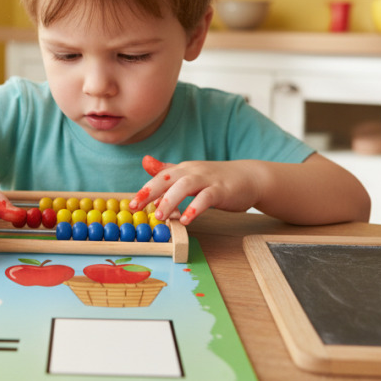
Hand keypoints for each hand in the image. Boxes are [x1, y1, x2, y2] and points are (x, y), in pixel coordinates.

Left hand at [131, 156, 262, 224]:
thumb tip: (145, 161)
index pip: (160, 178)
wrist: (249, 177)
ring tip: (160, 216)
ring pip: (185, 186)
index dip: (144, 190)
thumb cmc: (216, 179)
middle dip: (150, 192)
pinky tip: (186, 219)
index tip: (131, 204)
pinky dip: (195, 207)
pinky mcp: (222, 190)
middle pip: (168, 178)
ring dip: (171, 200)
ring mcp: (208, 180)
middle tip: (135, 207)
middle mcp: (193, 172)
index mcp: (183, 170)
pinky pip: (207, 197)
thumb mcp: (190, 174)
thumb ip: (168, 171)